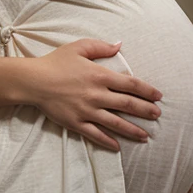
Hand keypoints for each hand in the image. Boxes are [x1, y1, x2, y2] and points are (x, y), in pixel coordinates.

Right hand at [26, 38, 162, 151]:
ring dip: (132, 130)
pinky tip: (118, 147)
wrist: (33, 80)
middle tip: (158, 115)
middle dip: (145, 110)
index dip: (147, 91)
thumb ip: (101, 47)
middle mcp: (97, 94)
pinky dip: (108, 141)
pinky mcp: (76, 122)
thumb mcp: (79, 47)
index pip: (131, 84)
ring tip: (145, 136)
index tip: (158, 96)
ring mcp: (87, 110)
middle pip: (128, 104)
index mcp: (100, 75)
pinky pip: (96, 134)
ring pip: (116, 123)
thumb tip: (120, 45)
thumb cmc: (56, 61)